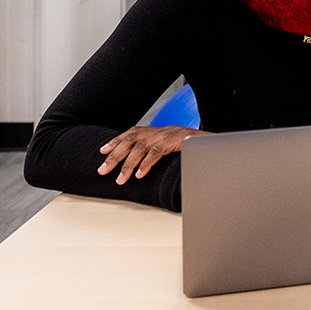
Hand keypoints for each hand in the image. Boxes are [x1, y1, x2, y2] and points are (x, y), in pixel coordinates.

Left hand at [97, 126, 211, 184]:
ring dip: (127, 165)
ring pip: (139, 148)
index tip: (102, 151)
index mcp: (154, 130)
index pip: (129, 134)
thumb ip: (152, 148)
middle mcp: (157, 131)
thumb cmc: (186, 144)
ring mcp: (165, 135)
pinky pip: (156, 152)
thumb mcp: (167, 143)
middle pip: (129, 141)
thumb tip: (136, 163)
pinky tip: (139, 175)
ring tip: (120, 179)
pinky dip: (146, 163)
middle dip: (114, 156)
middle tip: (102, 170)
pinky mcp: (174, 142)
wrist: (208, 140)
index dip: (115, 141)